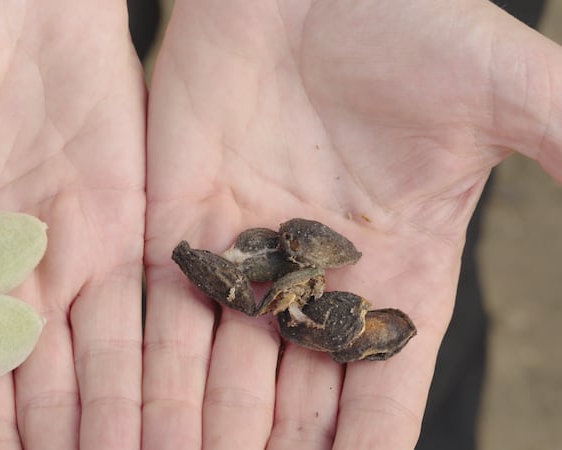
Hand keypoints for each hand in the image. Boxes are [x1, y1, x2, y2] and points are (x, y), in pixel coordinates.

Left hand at [143, 1, 561, 447]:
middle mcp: (315, 278)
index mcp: (396, 271)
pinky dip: (147, 368)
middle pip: (290, 401)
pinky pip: (160, 311)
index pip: (382, 393)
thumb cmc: (404, 19)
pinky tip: (133, 418)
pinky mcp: (176, 222)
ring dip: (199, 431)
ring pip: (218, 370)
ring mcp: (241, 254)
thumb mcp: (504, 90)